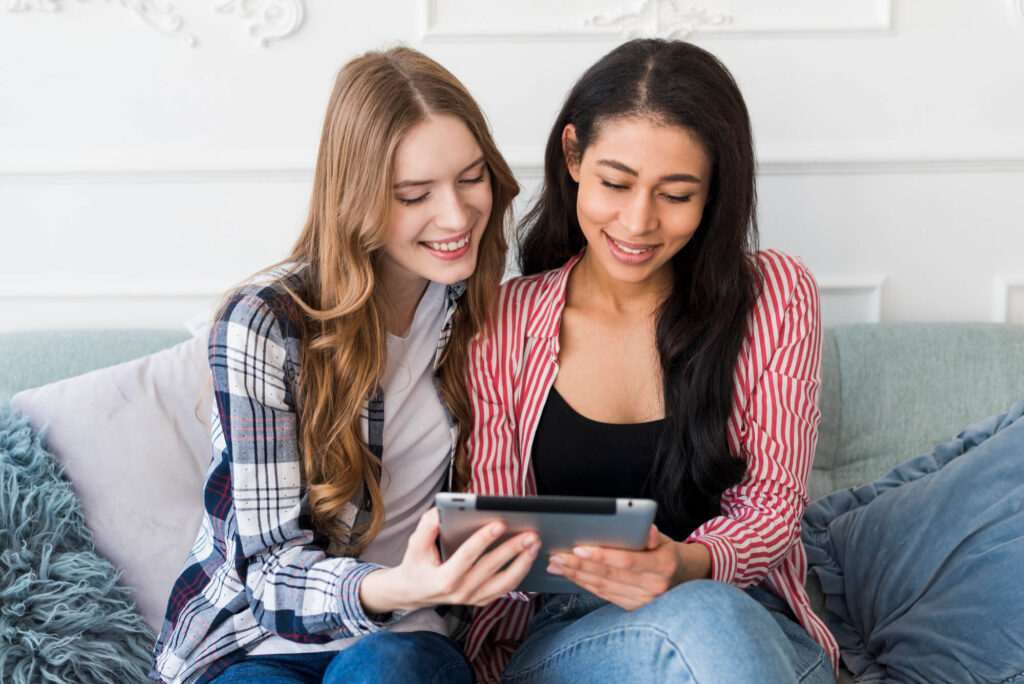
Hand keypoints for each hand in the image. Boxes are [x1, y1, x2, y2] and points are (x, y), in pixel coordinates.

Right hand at [359, 507, 538, 613]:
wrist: (414, 593)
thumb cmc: (416, 565)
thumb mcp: (415, 545)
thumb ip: (427, 526)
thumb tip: (442, 509)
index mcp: (443, 580)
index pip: (466, 558)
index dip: (482, 540)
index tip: (499, 523)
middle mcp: (460, 593)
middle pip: (491, 569)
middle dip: (512, 549)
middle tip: (530, 533)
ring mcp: (473, 599)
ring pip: (505, 583)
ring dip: (523, 562)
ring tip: (535, 543)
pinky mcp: (482, 600)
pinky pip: (506, 588)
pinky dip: (520, 572)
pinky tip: (529, 555)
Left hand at [546, 526, 710, 609]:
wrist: (683, 577)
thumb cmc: (667, 551)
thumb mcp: (665, 539)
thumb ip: (651, 535)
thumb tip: (646, 530)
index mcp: (662, 565)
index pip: (627, 561)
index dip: (601, 556)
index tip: (577, 549)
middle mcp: (654, 587)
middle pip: (609, 576)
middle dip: (578, 565)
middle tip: (555, 555)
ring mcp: (643, 601)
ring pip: (602, 587)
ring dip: (576, 575)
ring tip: (555, 563)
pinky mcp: (633, 608)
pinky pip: (604, 595)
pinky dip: (584, 584)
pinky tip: (569, 574)